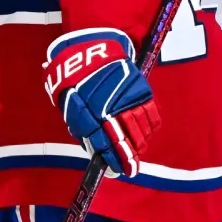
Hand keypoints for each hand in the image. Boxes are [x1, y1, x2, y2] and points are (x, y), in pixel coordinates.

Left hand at [43, 29, 159, 177]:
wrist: (91, 49)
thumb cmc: (76, 79)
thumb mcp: (70, 105)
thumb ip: (81, 126)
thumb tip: (93, 147)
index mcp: (90, 113)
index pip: (105, 144)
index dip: (114, 159)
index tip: (119, 171)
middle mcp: (111, 108)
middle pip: (125, 139)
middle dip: (129, 155)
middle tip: (131, 165)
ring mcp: (128, 99)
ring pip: (140, 129)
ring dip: (140, 142)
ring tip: (138, 150)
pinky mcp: (140, 90)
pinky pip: (150, 114)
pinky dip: (150, 126)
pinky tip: (147, 132)